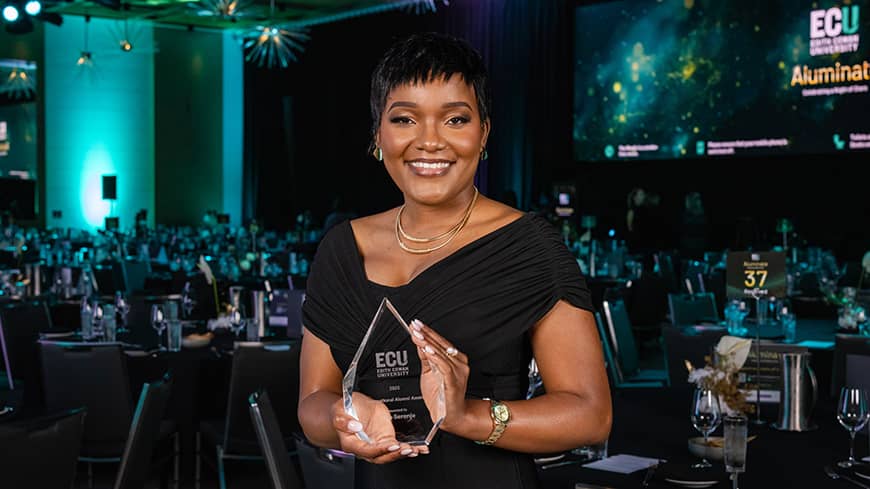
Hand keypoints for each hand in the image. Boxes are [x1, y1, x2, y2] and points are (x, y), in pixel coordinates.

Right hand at [331, 392, 426, 462]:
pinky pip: (397, 446)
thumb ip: (344, 420)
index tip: (391, 444)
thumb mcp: (340, 409)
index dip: (379, 449)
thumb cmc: (345, 410)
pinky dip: (407, 448)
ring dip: (403, 453)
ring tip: (414, 450)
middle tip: (406, 449)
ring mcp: (376, 444)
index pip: (366, 450)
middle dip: (395, 454)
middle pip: (381, 456)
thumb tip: (355, 426)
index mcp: (351, 443)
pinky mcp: (386, 438)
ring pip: (390, 454)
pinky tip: (418, 448)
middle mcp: (365, 447)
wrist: (352, 406)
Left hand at [409, 319, 469, 433]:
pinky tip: (428, 350)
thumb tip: (419, 342)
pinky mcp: (455, 381)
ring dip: (429, 343)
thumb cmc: (442, 396)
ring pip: (442, 353)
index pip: (440, 341)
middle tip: (415, 325)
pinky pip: (445, 366)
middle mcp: (459, 363)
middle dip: (426, 334)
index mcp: (454, 359)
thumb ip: (426, 357)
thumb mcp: (430, 372)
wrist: (450, 416)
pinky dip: (435, 357)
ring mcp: (459, 372)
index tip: (416, 324)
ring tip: (418, 335)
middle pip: (441, 344)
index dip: (428, 332)